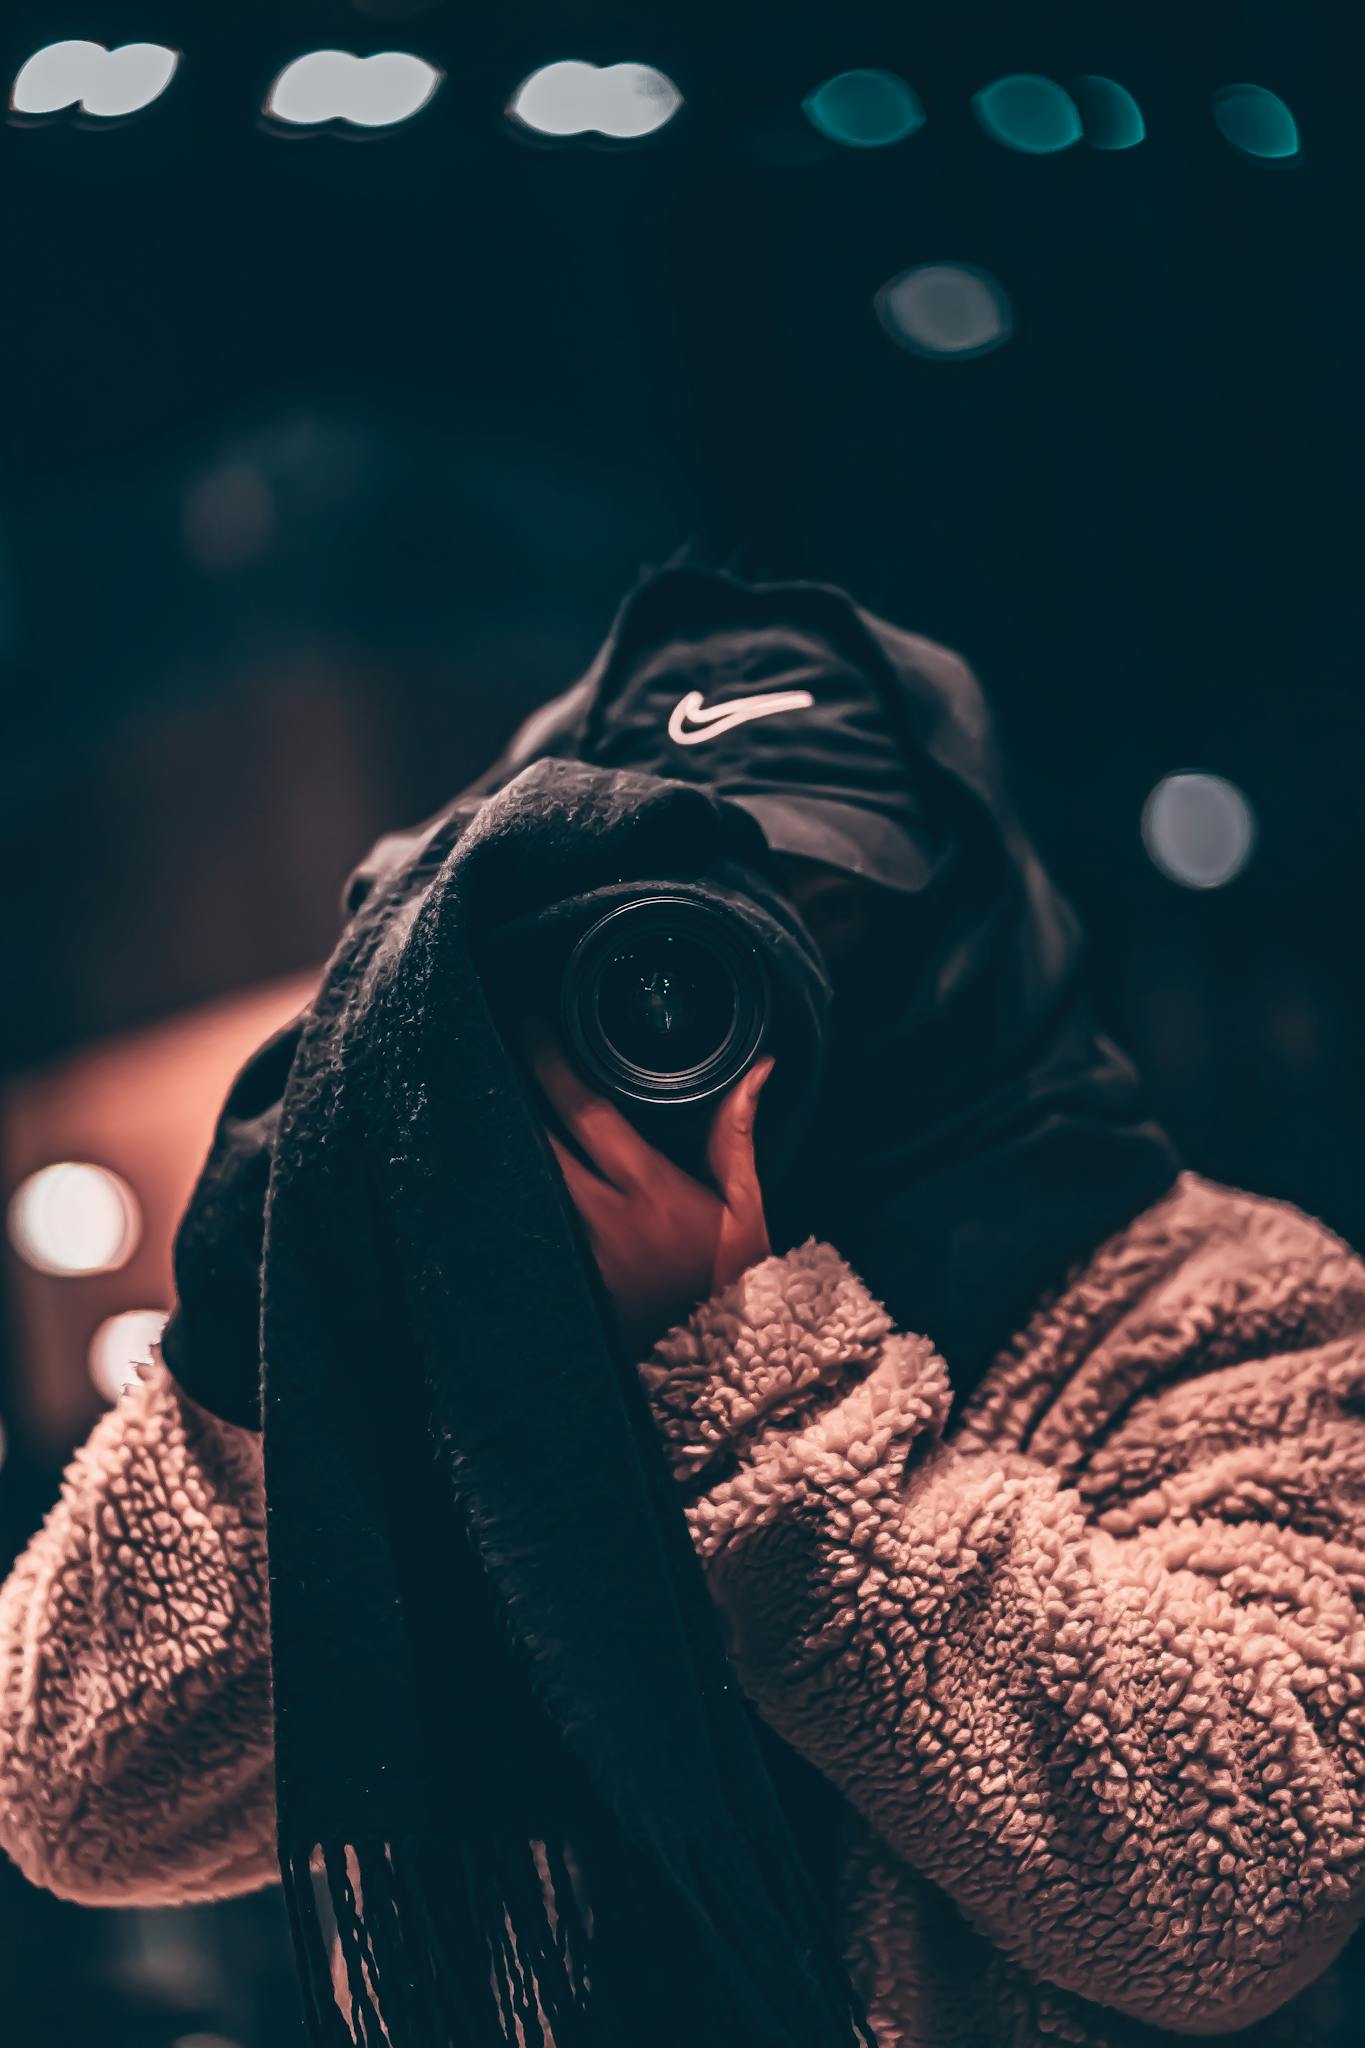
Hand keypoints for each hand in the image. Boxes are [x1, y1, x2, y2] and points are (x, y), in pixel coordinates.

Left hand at [520, 1020, 773, 1353]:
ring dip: (509, 1137)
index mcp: (646, 1187)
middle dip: (514, 1091)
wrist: (716, 1361)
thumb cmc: (733, 1277)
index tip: (533, 1028)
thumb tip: (758, 1069)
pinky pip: (529, 1219)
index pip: (586, 1111)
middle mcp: (601, 1215)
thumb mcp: (745, 1204)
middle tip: (497, 1052)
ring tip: (493, 1097)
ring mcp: (575, 1248)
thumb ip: (736, 1133)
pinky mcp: (564, 1274)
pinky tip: (503, 1161)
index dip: (553, 1064)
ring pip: (526, 1177)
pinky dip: (514, 1186)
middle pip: (537, 1138)